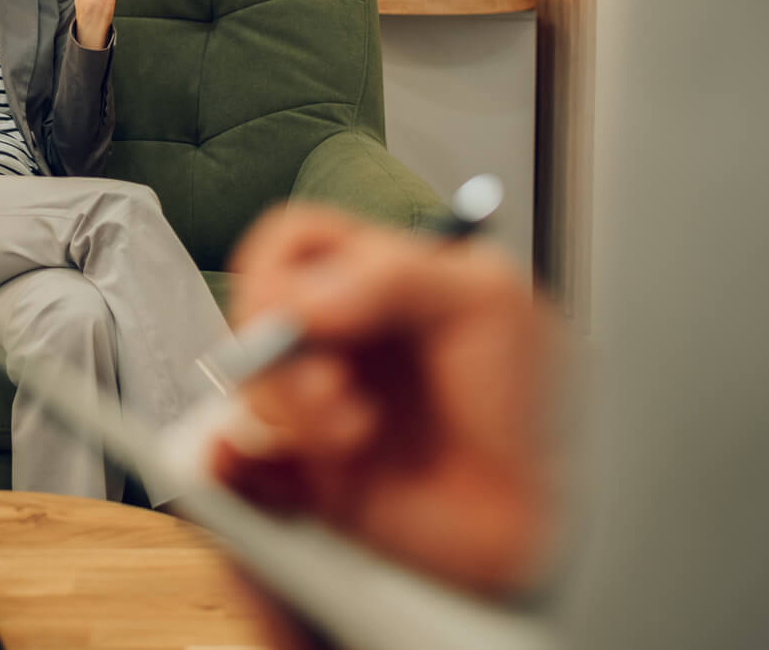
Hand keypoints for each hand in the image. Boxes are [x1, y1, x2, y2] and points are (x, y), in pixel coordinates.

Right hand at [210, 207, 561, 600]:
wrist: (534, 523)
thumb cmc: (531, 408)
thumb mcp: (489, 303)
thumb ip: (396, 276)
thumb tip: (305, 297)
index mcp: (380, 282)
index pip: (294, 244)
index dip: (279, 272)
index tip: (304, 316)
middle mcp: (341, 337)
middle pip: (256, 316)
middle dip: (279, 353)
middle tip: (332, 388)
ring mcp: (318, 402)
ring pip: (246, 384)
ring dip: (286, 410)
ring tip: (352, 436)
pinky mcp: (303, 469)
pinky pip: (233, 459)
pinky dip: (240, 466)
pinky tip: (287, 476)